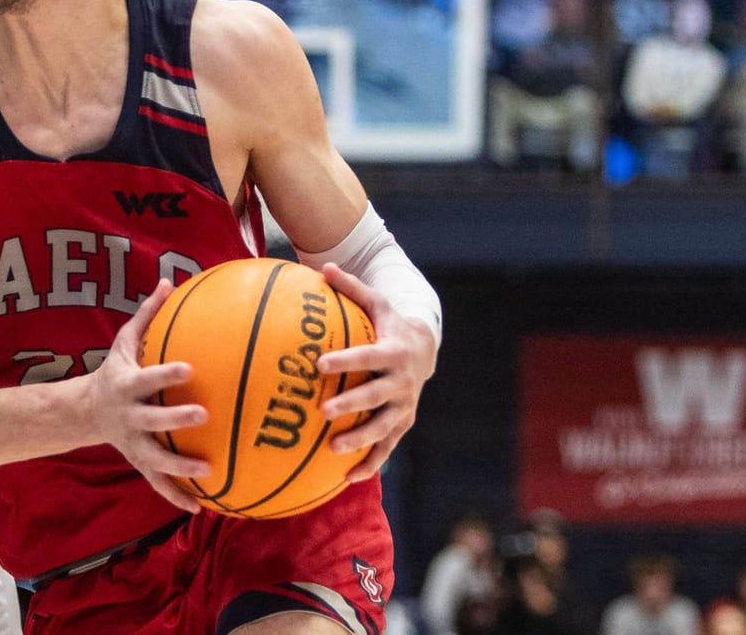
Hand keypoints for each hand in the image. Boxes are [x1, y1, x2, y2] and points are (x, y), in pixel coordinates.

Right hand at [87, 280, 213, 512]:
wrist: (85, 411)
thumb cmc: (116, 371)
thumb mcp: (124, 341)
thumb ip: (147, 315)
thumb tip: (168, 280)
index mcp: (126, 386)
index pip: (146, 379)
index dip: (165, 374)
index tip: (189, 368)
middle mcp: (127, 417)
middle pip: (150, 420)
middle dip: (175, 419)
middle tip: (203, 414)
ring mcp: (132, 443)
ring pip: (155, 459)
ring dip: (180, 467)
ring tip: (209, 471)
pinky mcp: (138, 462)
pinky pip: (157, 483)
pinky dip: (176, 496)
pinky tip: (200, 506)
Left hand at [314, 262, 437, 484]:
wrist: (425, 348)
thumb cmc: (389, 323)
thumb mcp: (376, 303)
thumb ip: (350, 288)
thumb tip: (321, 267)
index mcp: (392, 352)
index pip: (366, 357)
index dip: (345, 361)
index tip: (320, 364)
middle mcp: (401, 382)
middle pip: (375, 396)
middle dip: (350, 404)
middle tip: (322, 410)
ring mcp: (403, 406)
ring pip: (382, 427)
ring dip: (359, 440)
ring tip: (332, 449)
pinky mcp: (402, 424)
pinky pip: (386, 448)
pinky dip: (370, 463)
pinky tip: (346, 478)